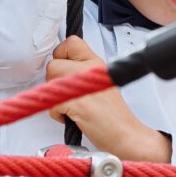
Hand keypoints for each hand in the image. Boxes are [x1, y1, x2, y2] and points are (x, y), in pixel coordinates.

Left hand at [44, 37, 171, 162]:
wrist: (126, 134)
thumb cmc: (113, 115)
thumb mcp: (101, 82)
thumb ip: (83, 71)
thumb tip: (62, 69)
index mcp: (96, 63)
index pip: (71, 42)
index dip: (61, 54)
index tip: (63, 67)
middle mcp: (90, 70)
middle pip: (53, 63)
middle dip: (55, 81)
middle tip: (68, 94)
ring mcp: (83, 84)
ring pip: (50, 81)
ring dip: (54, 97)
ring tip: (70, 106)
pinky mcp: (76, 101)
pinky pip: (52, 101)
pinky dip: (57, 113)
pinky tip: (72, 117)